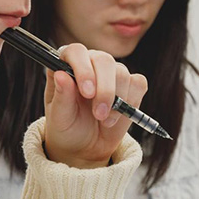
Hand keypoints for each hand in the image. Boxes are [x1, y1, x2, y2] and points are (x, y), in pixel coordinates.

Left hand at [42, 44, 147, 168]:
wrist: (86, 147)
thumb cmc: (67, 128)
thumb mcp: (59, 117)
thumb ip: (62, 96)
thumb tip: (61, 74)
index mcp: (67, 66)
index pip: (76, 52)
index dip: (83, 68)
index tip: (87, 92)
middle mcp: (90, 64)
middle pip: (104, 60)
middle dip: (104, 89)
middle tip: (99, 114)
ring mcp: (111, 73)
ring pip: (122, 73)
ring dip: (116, 101)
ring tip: (104, 121)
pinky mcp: (130, 85)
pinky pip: (138, 83)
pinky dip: (131, 102)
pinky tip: (117, 116)